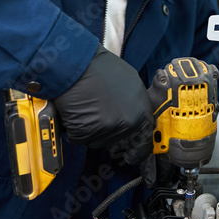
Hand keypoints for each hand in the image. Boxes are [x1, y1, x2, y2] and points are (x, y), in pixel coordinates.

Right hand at [54, 45, 153, 163]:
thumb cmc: (99, 67)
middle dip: (107, 132)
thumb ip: (135, 103)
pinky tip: (75, 110)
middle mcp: (127, 122)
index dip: (137, 148)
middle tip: (98, 117)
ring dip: (90, 130)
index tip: (132, 154)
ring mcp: (106, 129)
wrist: (76, 63)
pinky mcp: (86, 132)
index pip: (144, 139)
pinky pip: (79, 138)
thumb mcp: (129, 81)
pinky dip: (74, 128)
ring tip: (86, 107)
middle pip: (117, 140)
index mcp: (141, 111)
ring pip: (98, 141)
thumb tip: (133, 116)